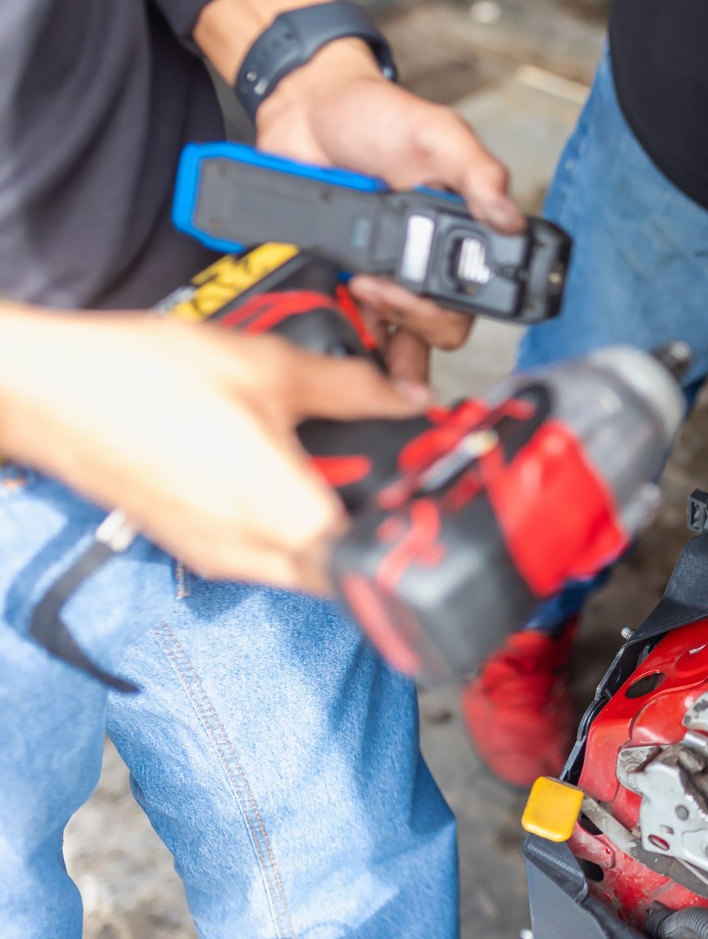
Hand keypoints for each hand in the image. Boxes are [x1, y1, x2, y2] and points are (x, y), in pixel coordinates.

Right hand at [0, 308, 426, 591]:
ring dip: (330, 527)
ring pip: (304, 565)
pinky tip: (287, 473)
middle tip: (393, 480)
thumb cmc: (138, 379)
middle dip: (374, 532)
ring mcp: (217, 557)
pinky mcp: (194, 547)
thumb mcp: (266, 367)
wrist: (46, 390)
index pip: (372, 566)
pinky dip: (288, 524)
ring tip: (340, 468)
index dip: (408, 542)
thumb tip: (403, 395)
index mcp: (278, 515)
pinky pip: (264, 552)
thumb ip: (349, 386)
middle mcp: (249, 553)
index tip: (431, 510)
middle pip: (344, 571)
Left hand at [253, 39, 523, 384]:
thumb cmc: (375, 115)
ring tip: (353, 294)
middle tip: (376, 286)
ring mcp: (380, 274)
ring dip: (375, 332)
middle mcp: (423, 263)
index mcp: (458, 236)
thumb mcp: (438, 133)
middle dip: (409, 320)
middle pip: (435, 331)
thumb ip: (478, 172)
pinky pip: (344, 319)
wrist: (303, 111)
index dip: (454, 311)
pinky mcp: (337, 278)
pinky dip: (337, 319)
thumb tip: (510, 219)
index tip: (422, 290)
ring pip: (391, 337)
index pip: (475, 300)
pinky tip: (330, 301)